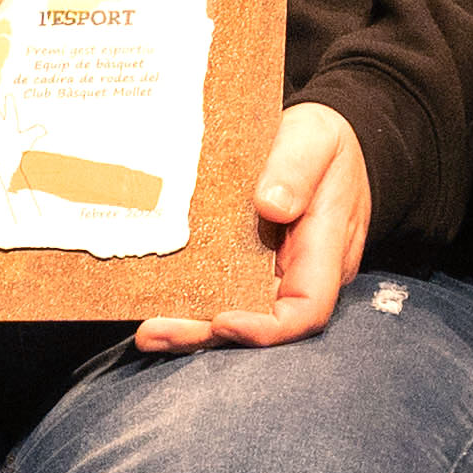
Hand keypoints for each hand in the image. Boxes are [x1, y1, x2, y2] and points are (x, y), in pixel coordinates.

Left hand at [134, 102, 369, 352]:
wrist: (313, 137)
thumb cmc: (319, 141)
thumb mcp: (314, 140)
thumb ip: (297, 170)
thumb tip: (271, 206)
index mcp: (325, 251)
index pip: (306, 310)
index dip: (266, 328)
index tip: (223, 320)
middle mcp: (299, 273)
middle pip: (260, 322)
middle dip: (208, 335)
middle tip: (156, 332)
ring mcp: (272, 272)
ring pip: (234, 312)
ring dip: (190, 326)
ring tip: (147, 332)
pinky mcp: (246, 263)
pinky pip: (220, 291)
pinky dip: (189, 301)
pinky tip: (152, 305)